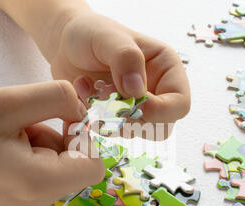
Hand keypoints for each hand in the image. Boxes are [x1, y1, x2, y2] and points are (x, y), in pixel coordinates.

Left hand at [0, 0, 190, 137]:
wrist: (64, 45)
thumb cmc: (90, 33)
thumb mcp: (108, 37)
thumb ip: (126, 58)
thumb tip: (137, 91)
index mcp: (166, 70)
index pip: (179, 104)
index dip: (160, 111)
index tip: (132, 102)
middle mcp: (155, 93)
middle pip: (160, 128)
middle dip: (132, 118)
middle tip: (107, 97)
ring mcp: (134, 109)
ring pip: (134, 133)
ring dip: (110, 118)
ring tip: (92, 90)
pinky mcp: (113, 119)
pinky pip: (109, 133)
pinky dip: (93, 120)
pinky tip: (83, 95)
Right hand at [0, 81, 104, 205]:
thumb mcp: (11, 101)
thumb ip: (59, 99)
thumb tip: (84, 113)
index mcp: (37, 184)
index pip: (94, 167)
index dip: (86, 139)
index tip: (63, 119)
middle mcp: (34, 205)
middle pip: (75, 168)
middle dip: (58, 140)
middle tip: (22, 126)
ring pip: (57, 172)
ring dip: (42, 147)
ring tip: (5, 137)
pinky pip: (40, 180)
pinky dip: (31, 160)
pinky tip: (1, 150)